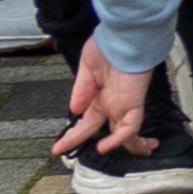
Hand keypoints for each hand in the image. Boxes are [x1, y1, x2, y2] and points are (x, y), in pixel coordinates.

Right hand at [58, 38, 157, 165]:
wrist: (125, 35)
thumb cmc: (108, 46)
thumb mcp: (87, 68)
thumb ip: (82, 90)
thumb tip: (75, 111)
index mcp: (98, 98)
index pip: (87, 123)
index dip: (73, 138)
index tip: (58, 149)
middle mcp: (112, 105)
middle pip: (109, 132)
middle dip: (102, 146)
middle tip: (91, 158)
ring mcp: (123, 105)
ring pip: (127, 134)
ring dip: (124, 146)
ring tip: (111, 154)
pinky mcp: (134, 102)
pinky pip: (129, 126)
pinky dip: (119, 138)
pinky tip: (105, 145)